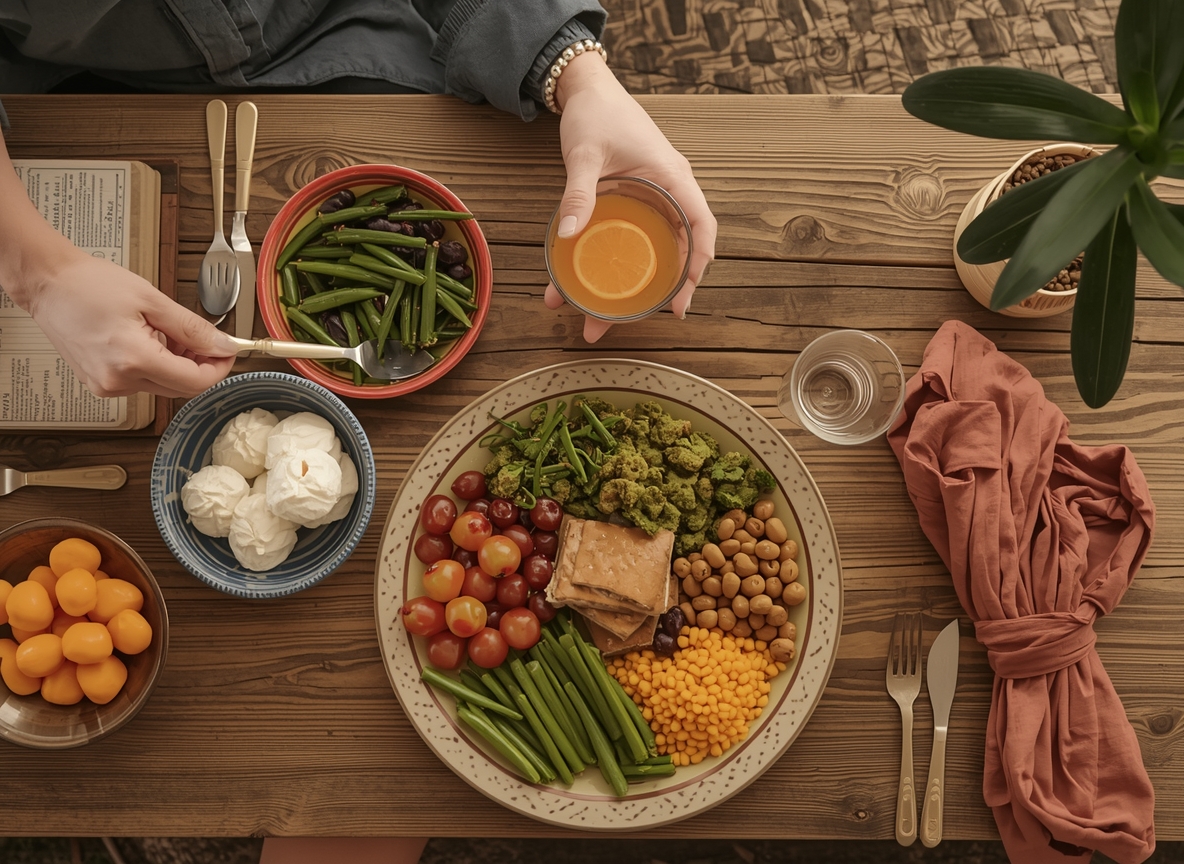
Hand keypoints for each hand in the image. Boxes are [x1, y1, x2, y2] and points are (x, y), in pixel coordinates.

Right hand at [27, 248, 238, 397]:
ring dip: (178, 363)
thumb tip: (222, 345)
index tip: (227, 351)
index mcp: (133, 360)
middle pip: (181, 387)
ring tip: (168, 332)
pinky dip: (156, 364)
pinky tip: (149, 340)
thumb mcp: (152, 300)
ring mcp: (107, 386)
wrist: (48, 284)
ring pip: (164, 385)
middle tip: (203, 338)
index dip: (219, 367)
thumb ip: (192, 328)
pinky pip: (143, 381)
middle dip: (200, 364)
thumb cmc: (89, 285)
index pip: (195, 382)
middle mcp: (118, 381)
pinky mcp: (101, 384)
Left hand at [544, 50, 716, 341]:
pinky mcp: (633, 203)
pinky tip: (581, 286)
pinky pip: (634, 239)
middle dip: (667, 289)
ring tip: (600, 318)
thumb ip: (578, 193)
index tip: (684, 297)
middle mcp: (669, 191)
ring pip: (655, 249)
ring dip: (635, 284)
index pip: (702, 226)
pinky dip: (616, 263)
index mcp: (672, 178)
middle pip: (679, 247)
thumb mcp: (584, 155)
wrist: (587, 91)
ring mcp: (653, 198)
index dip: (699, 263)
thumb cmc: (596, 114)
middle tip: (654, 320)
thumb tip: (566, 235)